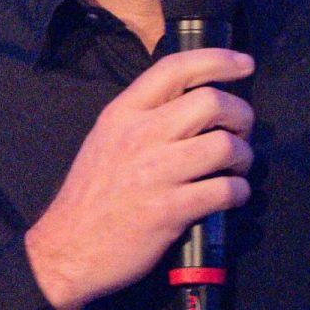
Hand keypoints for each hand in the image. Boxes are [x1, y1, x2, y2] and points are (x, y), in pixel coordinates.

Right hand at [25, 48, 255, 309]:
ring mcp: (155, 173)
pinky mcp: (168, 210)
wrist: (65, 250)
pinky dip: (238, 191)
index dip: (218, 59)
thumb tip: (195, 100)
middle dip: (240, 114)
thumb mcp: (106, 138)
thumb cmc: (91, 194)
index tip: (245, 64)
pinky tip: (232, 195)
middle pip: (211, 102)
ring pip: (224, 146)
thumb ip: (143, 115)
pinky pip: (224, 190)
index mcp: (123, 113)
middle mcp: (140, 135)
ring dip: (243, 156)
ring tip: (237, 167)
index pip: (176, 68)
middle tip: (241, 132)